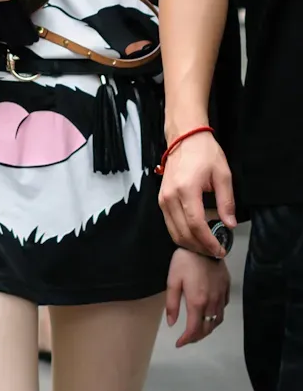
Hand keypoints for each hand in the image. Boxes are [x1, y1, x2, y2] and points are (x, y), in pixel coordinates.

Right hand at [158, 129, 235, 255]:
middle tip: (214, 252)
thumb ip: (226, 202)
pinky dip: (181, 234)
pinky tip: (194, 235)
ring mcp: (163, 198)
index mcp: (187, 190)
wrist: (184, 138)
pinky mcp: (161, 199)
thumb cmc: (204, 152)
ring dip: (189, 243)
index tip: (219, 249)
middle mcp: (171, 196)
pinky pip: (169, 223)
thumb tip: (229, 224)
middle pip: (183, 232)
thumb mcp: (223, 175)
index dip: (208, 241)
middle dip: (199, 247)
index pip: (196, 225)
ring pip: (173, 231)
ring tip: (205, 246)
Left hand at [165, 247, 229, 346]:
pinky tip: (209, 314)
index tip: (178, 344)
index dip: (186, 340)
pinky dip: (216, 317)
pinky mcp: (227, 289)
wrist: (204, 244)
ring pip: (217, 321)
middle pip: (207, 328)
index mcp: (197, 302)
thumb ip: (172, 304)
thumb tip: (172, 323)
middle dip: (196, 337)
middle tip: (187, 339)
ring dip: (208, 329)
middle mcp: (212, 303)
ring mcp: (221, 296)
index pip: (194, 329)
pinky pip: (223, 309)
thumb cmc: (184, 261)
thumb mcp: (172, 281)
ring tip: (198, 330)